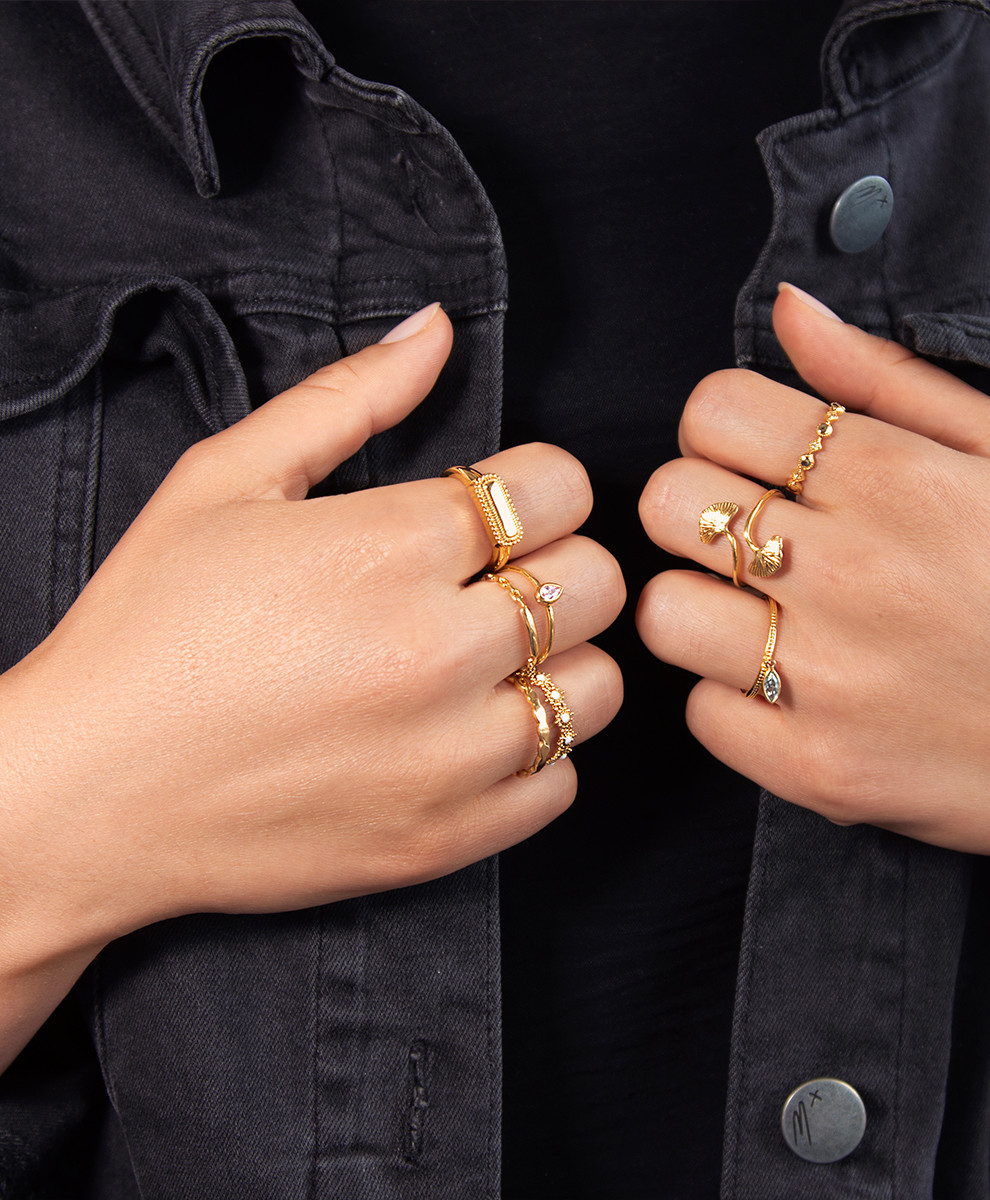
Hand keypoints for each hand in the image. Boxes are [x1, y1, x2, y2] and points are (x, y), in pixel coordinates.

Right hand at [0, 304, 622, 990]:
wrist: (90, 794)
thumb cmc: (149, 630)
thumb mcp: (226, 480)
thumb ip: (347, 396)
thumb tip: (435, 329)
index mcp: (392, 548)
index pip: (562, 488)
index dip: (541, 486)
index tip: (502, 508)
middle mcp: (438, 652)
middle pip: (600, 582)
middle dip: (562, 565)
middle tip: (500, 580)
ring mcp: (448, 757)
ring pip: (599, 688)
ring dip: (561, 663)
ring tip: (491, 662)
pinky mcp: (445, 838)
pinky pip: (561, 783)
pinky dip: (536, 756)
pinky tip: (473, 735)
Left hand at [637, 284, 989, 1046]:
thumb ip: (884, 375)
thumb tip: (787, 308)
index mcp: (894, 480)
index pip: (711, 412)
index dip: (719, 430)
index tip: (754, 463)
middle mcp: (851, 574)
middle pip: (664, 503)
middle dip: (693, 510)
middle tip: (750, 539)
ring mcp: (828, 679)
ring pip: (662, 611)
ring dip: (699, 609)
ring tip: (759, 617)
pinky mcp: (813, 767)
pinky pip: (699, 712)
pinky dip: (731, 699)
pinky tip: (787, 689)